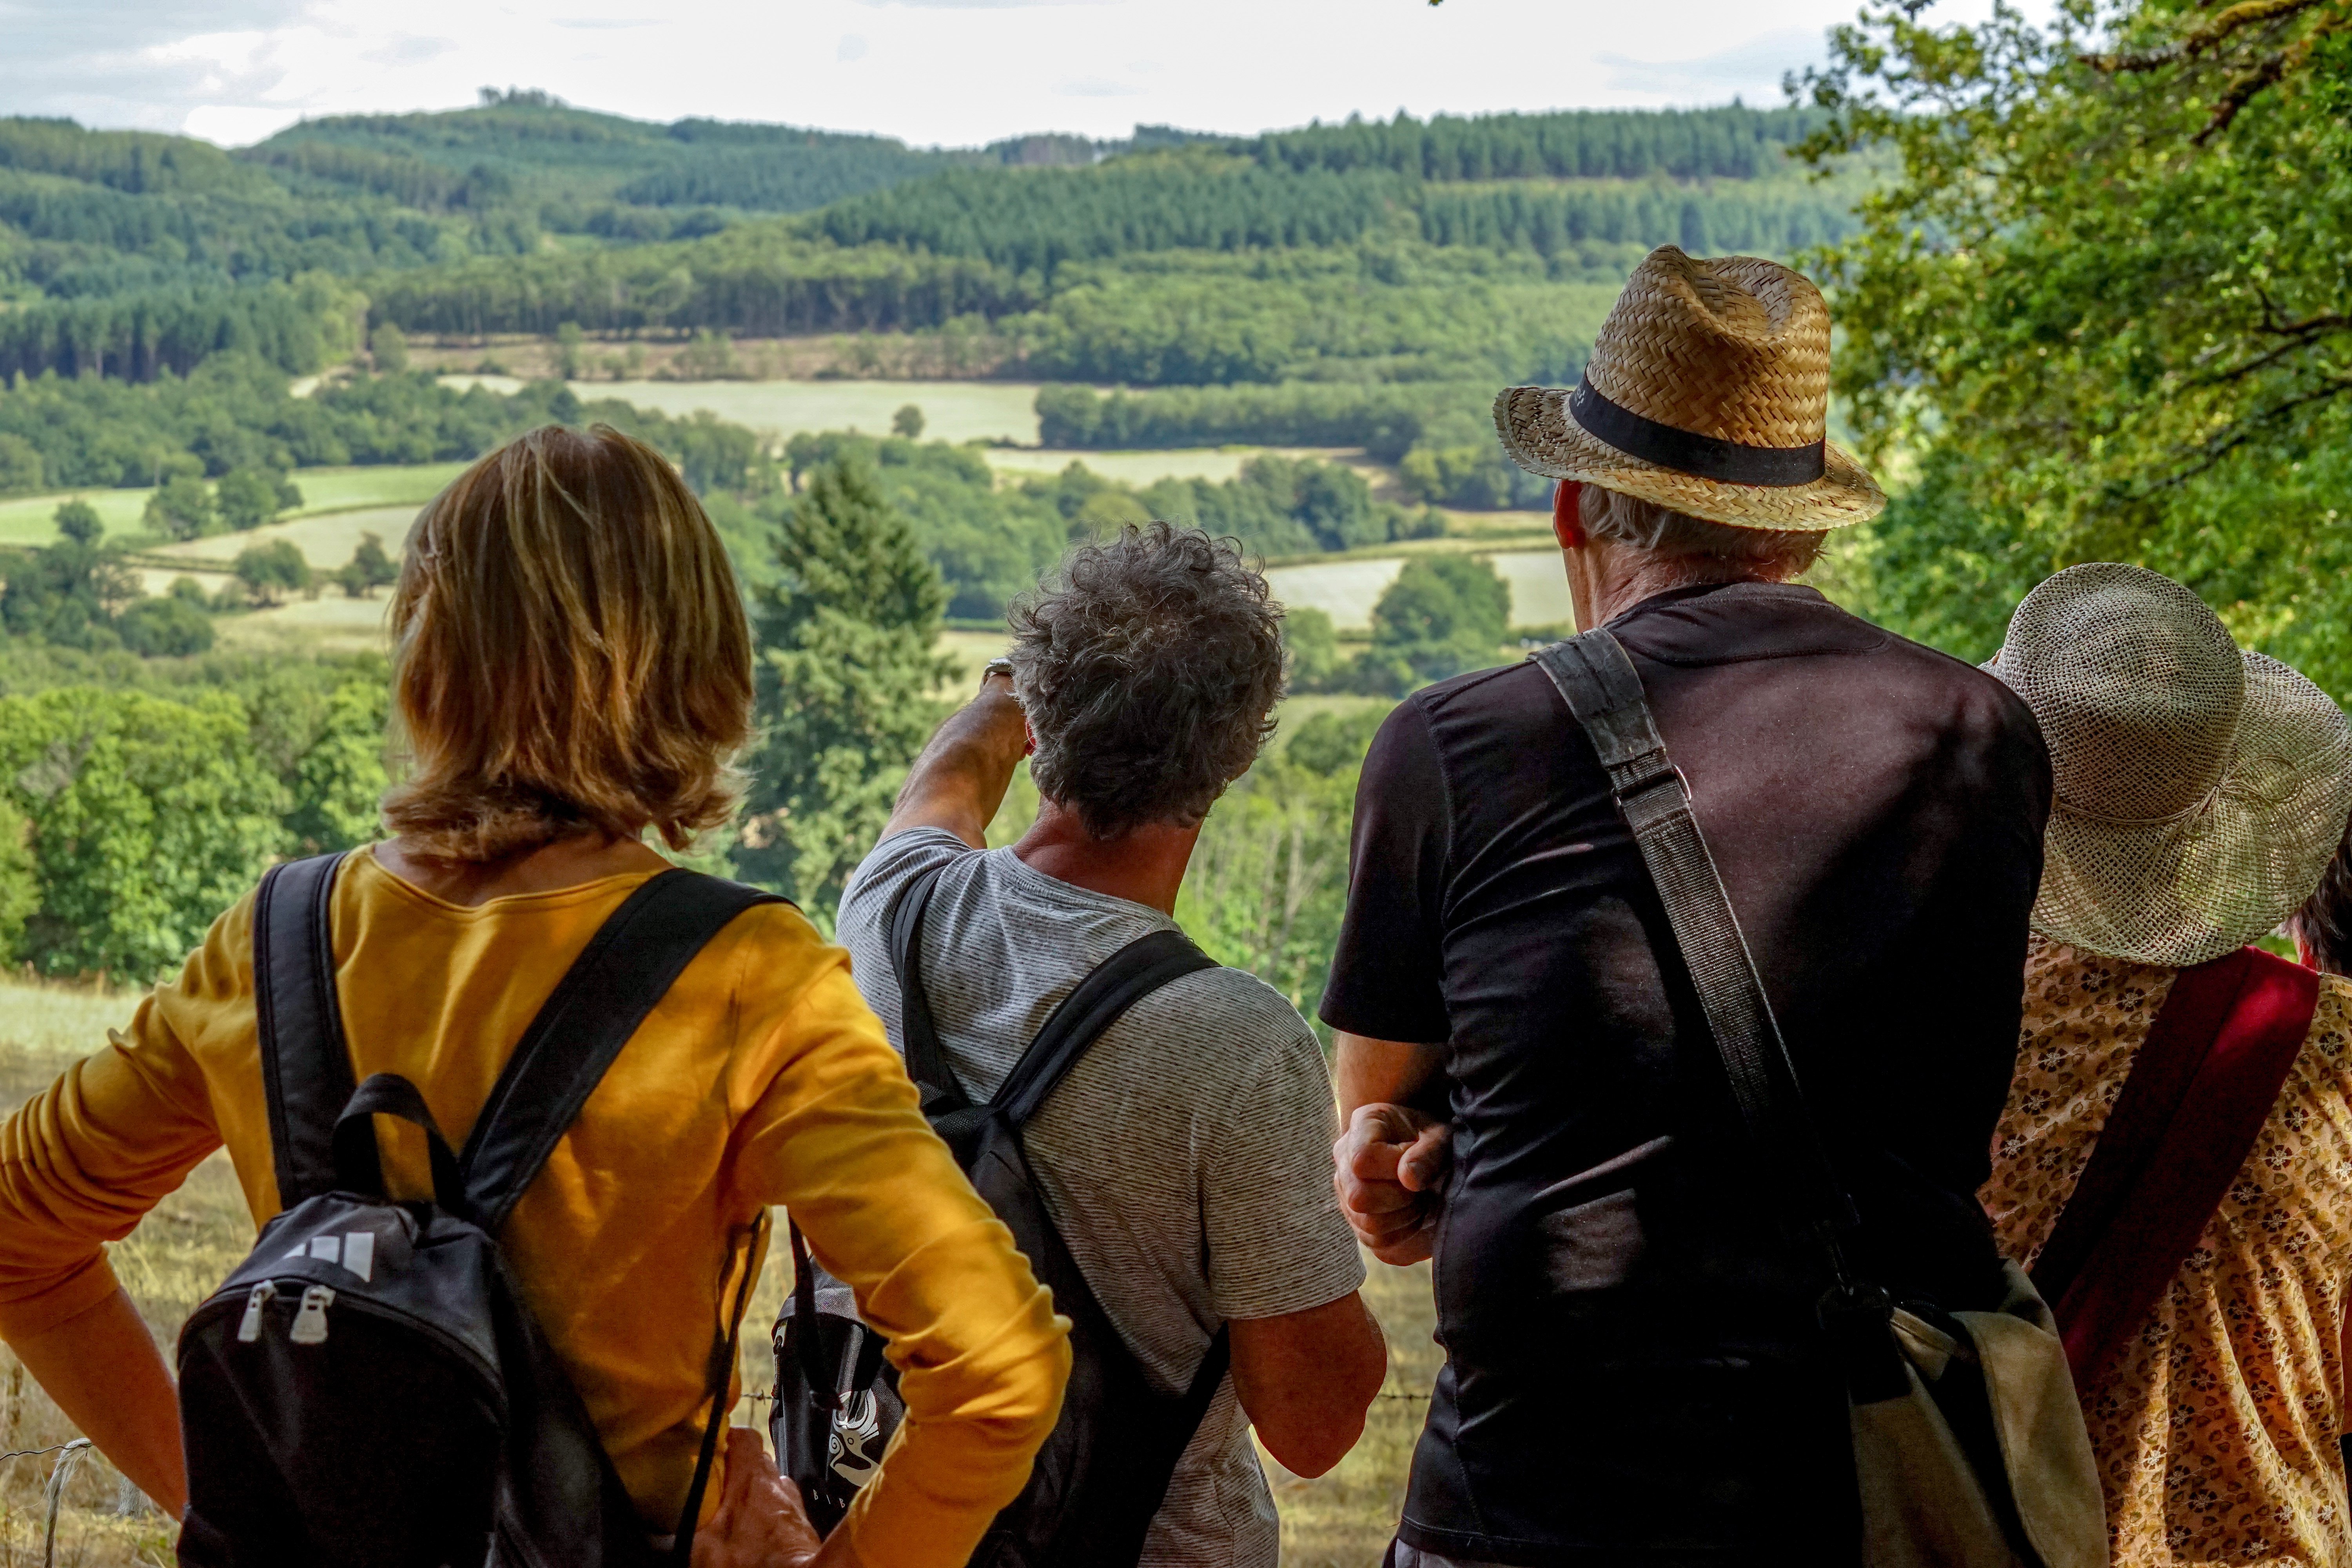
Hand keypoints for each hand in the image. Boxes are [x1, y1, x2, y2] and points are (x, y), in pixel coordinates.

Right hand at [692, 1428, 822, 1567]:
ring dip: (754, 1494)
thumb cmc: (748, 1564)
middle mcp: (777, 1486)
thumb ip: (690, 1527)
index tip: (713, 1446)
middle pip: (758, 1462)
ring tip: (735, 1514)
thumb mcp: (703, 1548)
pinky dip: (769, 1513)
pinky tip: (756, 1532)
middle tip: (717, 1488)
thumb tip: (667, 1528)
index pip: (744, 1438)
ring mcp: (793, 1505)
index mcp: (751, 1481)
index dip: (728, 1438)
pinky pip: (783, 1507)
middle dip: (737, 1471)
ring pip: (772, 1486)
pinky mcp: (802, 1525)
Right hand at [1333, 1104, 1452, 1265]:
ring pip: (1367, 1223)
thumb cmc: (1433, 1137)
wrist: (1426, 1149)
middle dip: (1400, 1198)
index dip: (1394, 1169)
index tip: (1416, 1165)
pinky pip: (1373, 1240)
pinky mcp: (1354, 1217)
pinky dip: (1400, 1233)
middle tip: (1420, 1189)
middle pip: (1359, 1197)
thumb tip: (1408, 1179)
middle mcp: (1344, 1156)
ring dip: (1402, 1218)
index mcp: (1363, 1124)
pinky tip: (1410, 1214)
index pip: (1363, 1159)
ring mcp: (1344, 1189)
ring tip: (1418, 1200)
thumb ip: (1428, 1153)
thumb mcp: (1440, 1135)